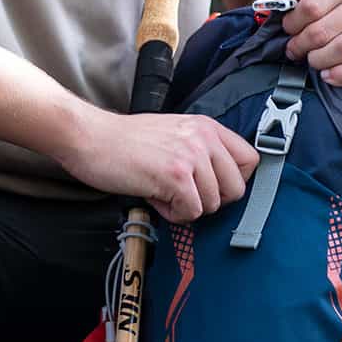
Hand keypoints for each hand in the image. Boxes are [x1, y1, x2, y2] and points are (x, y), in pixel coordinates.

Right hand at [58, 108, 259, 222]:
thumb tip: (222, 185)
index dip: (233, 181)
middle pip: (236, 189)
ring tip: (162, 191)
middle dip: (210, 200)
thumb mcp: (174, 134)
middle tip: (182, 194)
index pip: (251, 160)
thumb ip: (201, 152)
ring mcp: (191, 156)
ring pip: (213, 204)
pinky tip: (154, 197)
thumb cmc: (126, 142)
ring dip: (187, 207)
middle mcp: (204, 138)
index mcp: (207, 127)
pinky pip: (192, 212)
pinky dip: (173, 213)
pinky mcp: (175, 176)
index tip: (211, 187)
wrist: (90, 138)